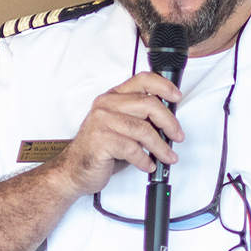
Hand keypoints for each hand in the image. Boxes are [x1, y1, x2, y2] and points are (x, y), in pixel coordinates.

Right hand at [45, 72, 183, 195]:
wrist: (73, 169)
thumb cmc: (99, 148)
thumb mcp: (121, 127)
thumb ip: (140, 118)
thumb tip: (168, 121)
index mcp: (113, 97)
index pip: (142, 80)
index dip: (163, 86)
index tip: (176, 97)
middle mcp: (106, 105)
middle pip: (148, 105)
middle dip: (169, 122)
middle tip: (177, 136)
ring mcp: (101, 121)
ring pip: (143, 129)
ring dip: (160, 146)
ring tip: (167, 156)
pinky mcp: (100, 140)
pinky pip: (132, 149)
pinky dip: (144, 159)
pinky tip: (147, 164)